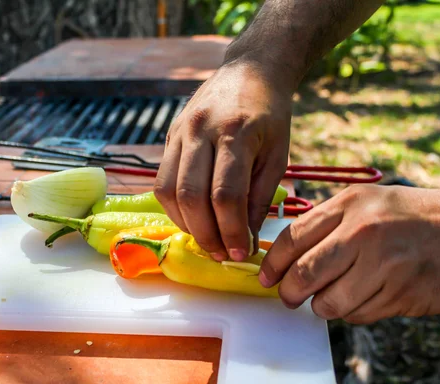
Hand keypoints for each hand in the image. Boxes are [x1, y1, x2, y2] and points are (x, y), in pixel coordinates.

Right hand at [154, 60, 292, 261]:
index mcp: (235, 133)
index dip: (232, 231)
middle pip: (191, 196)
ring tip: (208, 240)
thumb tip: (245, 239)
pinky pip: (161, 180)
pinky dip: (175, 208)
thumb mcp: (278, 155)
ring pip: (168, 190)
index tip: (242, 253)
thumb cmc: (271, 116)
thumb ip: (259, 197)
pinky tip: (193, 219)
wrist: (250, 71)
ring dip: (186, 224)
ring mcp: (179, 131)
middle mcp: (200, 130)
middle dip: (206, 234)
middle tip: (223, 254)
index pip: (226, 194)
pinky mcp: (169, 136)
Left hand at [259, 184, 439, 323]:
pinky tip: (371, 296)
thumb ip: (330, 225)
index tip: (266, 277)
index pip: (292, 237)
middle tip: (290, 297)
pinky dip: (355, 312)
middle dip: (290, 293)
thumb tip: (288, 257)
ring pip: (329, 302)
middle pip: (303, 274)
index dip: (272, 263)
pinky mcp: (402, 292)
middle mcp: (363, 231)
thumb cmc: (416, 217)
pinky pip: (359, 315)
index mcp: (350, 204)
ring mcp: (384, 263)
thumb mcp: (370, 203)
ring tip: (338, 295)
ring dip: (325, 306)